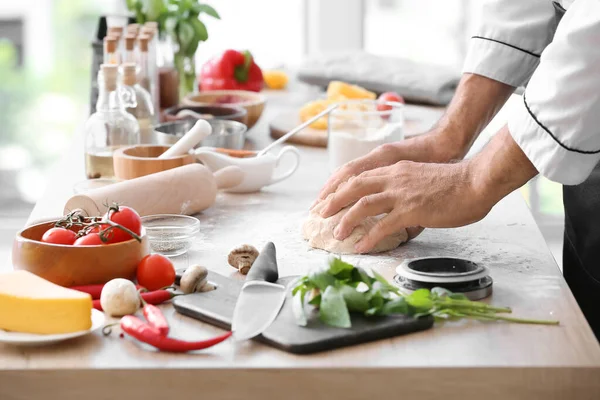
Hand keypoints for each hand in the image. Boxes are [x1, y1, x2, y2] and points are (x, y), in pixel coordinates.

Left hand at [317, 160, 492, 252]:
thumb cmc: (456, 183)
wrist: (476, 181)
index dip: (341, 189)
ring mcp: (402, 194)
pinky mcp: (412, 210)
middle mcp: (394, 179)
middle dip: (334, 202)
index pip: (360, 177)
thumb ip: (406, 190)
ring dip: (346, 221)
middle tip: (321, 214)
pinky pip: (384, 226)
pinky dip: (369, 238)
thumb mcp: (423, 179)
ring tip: (337, 235)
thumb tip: (397, 207)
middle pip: (354, 188)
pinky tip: (362, 247)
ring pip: (363, 205)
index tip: (328, 200)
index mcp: (396, 170)